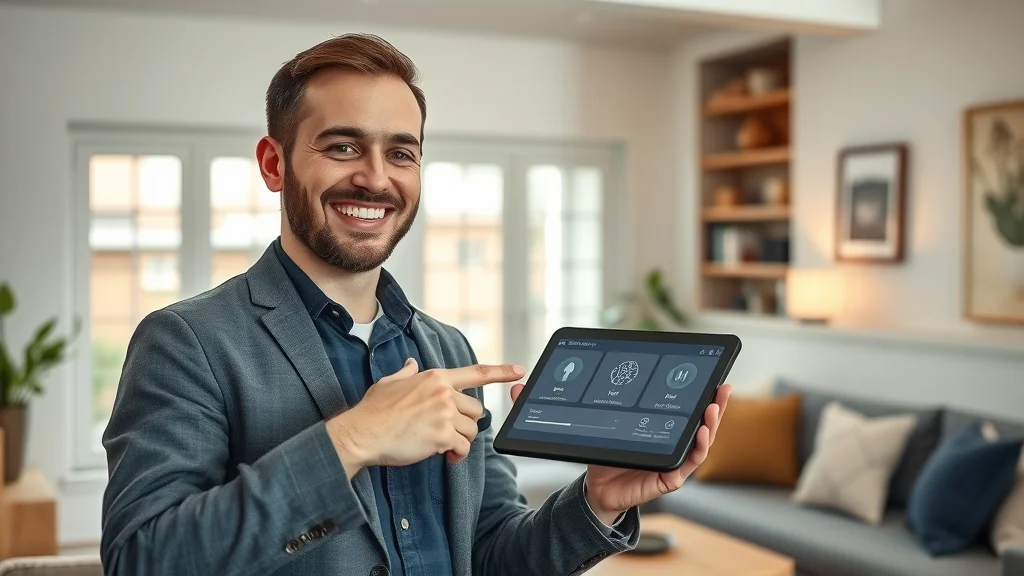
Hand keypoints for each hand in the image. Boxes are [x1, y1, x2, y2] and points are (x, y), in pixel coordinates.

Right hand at [328, 359, 524, 477]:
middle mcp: (443, 392)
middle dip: (465, 424)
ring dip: (460, 442)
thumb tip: (411, 364)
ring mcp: (444, 413)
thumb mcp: (389, 384)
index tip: (520, 371)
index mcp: (435, 377)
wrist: (362, 433)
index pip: (476, 372)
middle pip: (476, 410)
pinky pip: (462, 448)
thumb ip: (405, 373)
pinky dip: (456, 456)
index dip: (501, 372)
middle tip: (447, 433)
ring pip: (472, 431)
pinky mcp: (442, 434)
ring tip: (441, 446)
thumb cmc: (373, 411)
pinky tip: (442, 456)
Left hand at [509, 382, 731, 525]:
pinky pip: (686, 465)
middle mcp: (667, 439)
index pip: (678, 401)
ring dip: (711, 424)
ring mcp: (670, 458)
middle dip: (712, 402)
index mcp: (654, 422)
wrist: (594, 491)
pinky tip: (701, 436)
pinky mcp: (666, 479)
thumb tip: (517, 386)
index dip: (693, 388)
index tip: (704, 370)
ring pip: (698, 441)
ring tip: (713, 407)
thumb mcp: (579, 424)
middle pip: (696, 419)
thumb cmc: (596, 453)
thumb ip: (548, 405)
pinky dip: (696, 451)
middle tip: (721, 385)